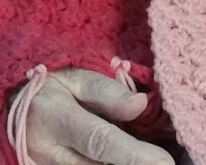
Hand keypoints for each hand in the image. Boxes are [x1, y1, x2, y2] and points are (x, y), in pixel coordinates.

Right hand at [23, 67, 173, 164]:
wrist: (16, 106)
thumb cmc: (50, 84)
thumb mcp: (76, 75)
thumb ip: (107, 91)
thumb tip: (140, 104)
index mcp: (55, 117)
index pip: (100, 140)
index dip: (134, 155)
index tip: (164, 162)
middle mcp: (50, 152)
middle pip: (102, 164)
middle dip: (134, 163)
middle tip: (161, 159)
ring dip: (123, 162)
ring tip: (144, 152)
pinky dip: (110, 162)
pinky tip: (129, 155)